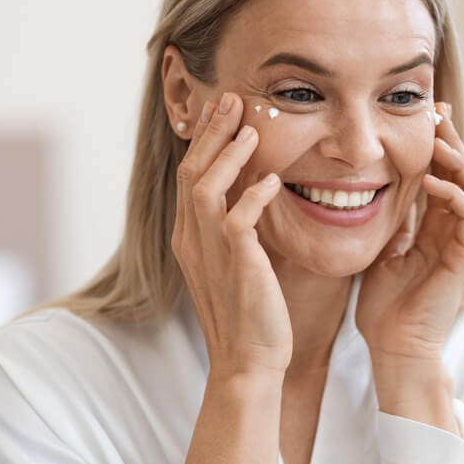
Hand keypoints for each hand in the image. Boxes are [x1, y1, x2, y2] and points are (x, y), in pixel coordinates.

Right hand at [172, 92, 292, 378]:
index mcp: (191, 238)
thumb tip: (257, 190)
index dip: (204, 141)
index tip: (222, 112)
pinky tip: (272, 181)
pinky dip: (253, 196)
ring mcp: (210, 254)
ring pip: (206, 188)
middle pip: (192, 172)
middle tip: (231, 100)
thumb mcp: (238, 263)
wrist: (248, 363)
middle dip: (211, 133)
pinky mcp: (237, 267)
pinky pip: (238, 220)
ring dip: (228, 156)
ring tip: (251, 130)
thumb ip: (238, 227)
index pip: (190, 176)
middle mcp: (193, 241)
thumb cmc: (250, 314)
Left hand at [356, 102, 463, 365]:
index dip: (439, 148)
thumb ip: (396, 223)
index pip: (448, 178)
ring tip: (437, 141)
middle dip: (453, 143)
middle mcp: (459, 235)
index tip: (425, 119)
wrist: (395, 349)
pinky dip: (455, 194)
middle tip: (437, 114)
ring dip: (459, 162)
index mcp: (439, 231)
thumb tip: (386, 191)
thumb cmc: (387, 308)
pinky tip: (432, 182)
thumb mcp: (386, 251)